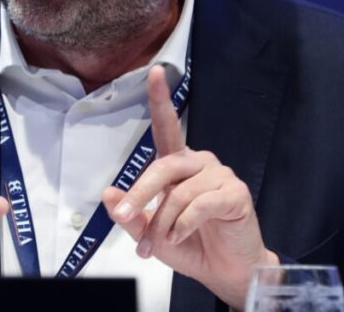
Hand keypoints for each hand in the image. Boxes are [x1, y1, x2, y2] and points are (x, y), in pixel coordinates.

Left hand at [102, 65, 278, 308]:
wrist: (224, 271)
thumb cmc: (190, 246)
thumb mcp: (151, 233)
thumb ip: (130, 214)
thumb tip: (108, 194)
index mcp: (179, 166)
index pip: (167, 127)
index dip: (161, 98)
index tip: (155, 72)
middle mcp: (200, 163)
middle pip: (164, 166)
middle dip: (140, 192)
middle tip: (125, 215)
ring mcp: (220, 176)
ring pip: (179, 192)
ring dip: (163, 222)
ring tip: (159, 245)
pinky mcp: (235, 194)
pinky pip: (201, 204)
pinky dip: (184, 224)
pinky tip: (181, 237)